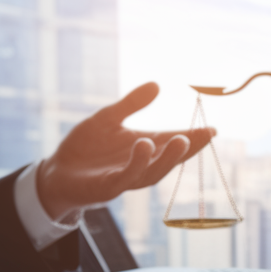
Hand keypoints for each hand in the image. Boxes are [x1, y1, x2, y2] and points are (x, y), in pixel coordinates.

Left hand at [35, 82, 214, 221]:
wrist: (57, 172)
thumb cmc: (84, 148)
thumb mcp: (107, 119)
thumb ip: (131, 104)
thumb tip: (156, 85)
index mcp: (143, 148)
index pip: (172, 141)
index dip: (193, 137)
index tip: (213, 129)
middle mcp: (140, 165)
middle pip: (169, 159)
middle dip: (189, 148)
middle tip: (206, 135)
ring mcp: (125, 178)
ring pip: (153, 171)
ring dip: (168, 157)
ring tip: (181, 139)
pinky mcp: (108, 187)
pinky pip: (126, 176)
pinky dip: (137, 162)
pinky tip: (144, 145)